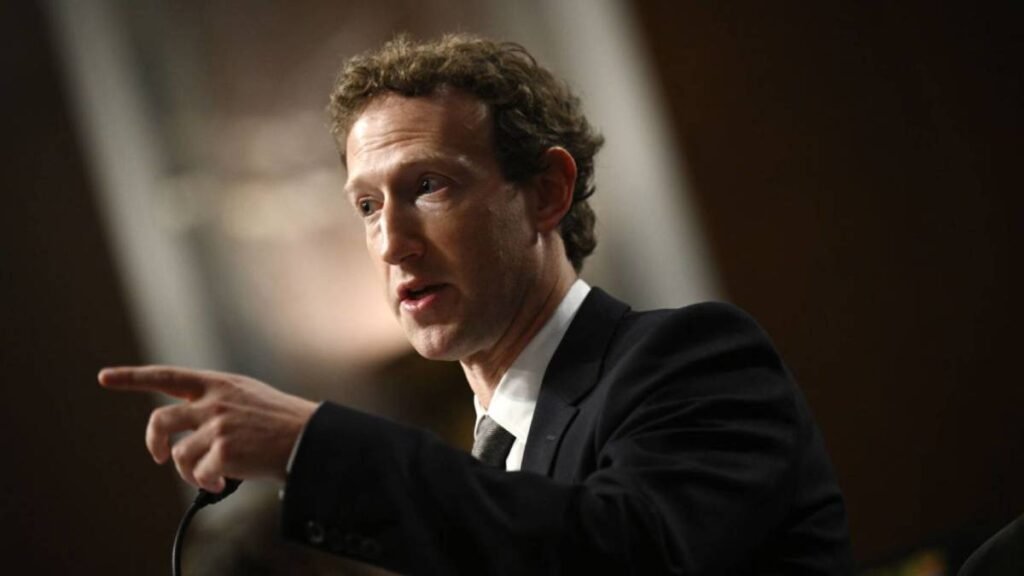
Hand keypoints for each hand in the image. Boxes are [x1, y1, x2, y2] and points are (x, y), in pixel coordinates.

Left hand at [98, 365, 317, 491]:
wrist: (308, 438)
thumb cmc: (282, 421)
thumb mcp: (247, 396)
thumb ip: (216, 402)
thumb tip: (189, 431)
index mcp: (218, 383)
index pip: (167, 376)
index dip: (132, 377)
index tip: (105, 377)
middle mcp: (213, 401)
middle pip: (160, 420)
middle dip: (154, 442)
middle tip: (162, 456)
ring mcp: (216, 426)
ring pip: (179, 454)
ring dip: (189, 471)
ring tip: (210, 475)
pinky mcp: (222, 451)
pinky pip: (200, 474)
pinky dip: (209, 482)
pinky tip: (226, 481)